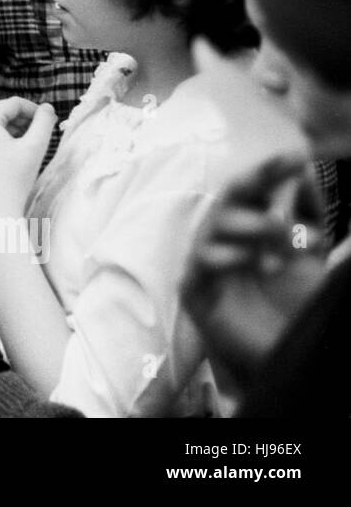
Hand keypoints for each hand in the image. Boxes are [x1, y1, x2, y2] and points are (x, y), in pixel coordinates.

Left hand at [0, 97, 55, 211]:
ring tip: (26, 145)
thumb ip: (44, 120)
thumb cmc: (14, 179)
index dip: (34, 109)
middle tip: (39, 133)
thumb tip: (47, 107)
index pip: (13, 104)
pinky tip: (9, 157)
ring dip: (9, 132)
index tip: (48, 119)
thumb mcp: (35, 146)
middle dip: (20, 121)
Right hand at [181, 153, 327, 395]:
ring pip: (214, 225)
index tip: (296, 155)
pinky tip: (250, 261)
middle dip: (256, 180)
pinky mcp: (195, 290)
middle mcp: (226, 238)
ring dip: (251, 224)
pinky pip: (200, 262)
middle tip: (285, 172)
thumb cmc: (291, 307)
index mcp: (252, 226)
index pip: (255, 189)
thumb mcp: (313, 261)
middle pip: (229, 197)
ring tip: (280, 231)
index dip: (270, 170)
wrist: (278, 354)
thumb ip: (313, 222)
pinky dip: (225, 256)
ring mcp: (207, 263)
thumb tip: (310, 178)